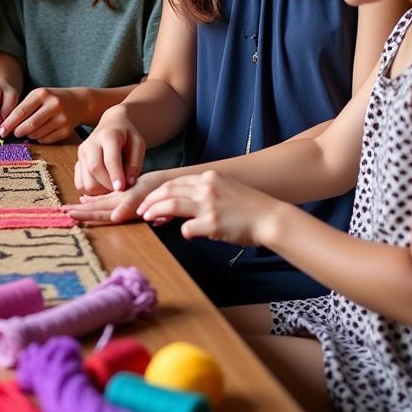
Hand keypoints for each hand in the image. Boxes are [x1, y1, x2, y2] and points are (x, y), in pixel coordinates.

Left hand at [0, 87, 85, 143]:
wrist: (79, 102)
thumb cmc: (51, 99)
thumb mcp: (38, 96)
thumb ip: (23, 108)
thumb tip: (6, 127)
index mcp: (42, 94)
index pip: (21, 111)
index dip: (9, 123)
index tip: (0, 131)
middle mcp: (53, 105)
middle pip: (29, 125)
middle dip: (18, 132)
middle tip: (13, 134)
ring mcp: (62, 118)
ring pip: (37, 134)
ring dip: (29, 135)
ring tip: (29, 131)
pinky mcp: (66, 130)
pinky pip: (46, 140)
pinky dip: (40, 139)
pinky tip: (41, 132)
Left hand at [63, 172, 168, 223]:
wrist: (172, 188)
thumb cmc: (160, 190)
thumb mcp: (144, 195)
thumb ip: (129, 205)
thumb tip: (115, 217)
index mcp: (123, 208)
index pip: (100, 213)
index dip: (87, 214)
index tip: (72, 214)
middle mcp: (121, 207)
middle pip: (97, 211)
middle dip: (81, 212)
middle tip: (63, 212)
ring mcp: (123, 203)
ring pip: (100, 207)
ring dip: (84, 208)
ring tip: (68, 209)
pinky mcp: (125, 198)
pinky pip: (107, 201)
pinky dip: (95, 200)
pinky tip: (84, 198)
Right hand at [74, 116, 146, 194]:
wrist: (111, 125)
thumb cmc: (127, 137)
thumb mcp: (138, 145)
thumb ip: (135, 163)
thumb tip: (128, 182)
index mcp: (108, 136)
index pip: (110, 159)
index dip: (116, 176)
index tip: (121, 188)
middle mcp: (90, 144)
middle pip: (95, 170)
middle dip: (109, 185)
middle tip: (122, 188)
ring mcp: (81, 154)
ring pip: (86, 181)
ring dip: (101, 191)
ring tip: (113, 186)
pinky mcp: (77, 163)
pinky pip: (80, 185)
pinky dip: (91, 192)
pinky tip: (103, 186)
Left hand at [136, 170, 281, 247]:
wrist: (271, 218)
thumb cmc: (249, 207)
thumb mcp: (225, 189)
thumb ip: (204, 191)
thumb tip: (183, 201)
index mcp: (209, 178)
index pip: (175, 181)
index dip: (158, 192)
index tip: (148, 200)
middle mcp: (207, 187)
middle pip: (168, 190)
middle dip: (150, 200)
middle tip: (140, 210)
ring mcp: (209, 205)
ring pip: (171, 204)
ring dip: (155, 211)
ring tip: (147, 218)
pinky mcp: (213, 223)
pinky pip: (188, 228)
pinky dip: (182, 231)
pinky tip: (181, 233)